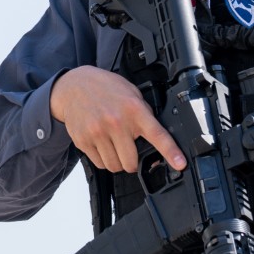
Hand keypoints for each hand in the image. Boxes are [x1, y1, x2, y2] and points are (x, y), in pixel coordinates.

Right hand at [49, 65, 185, 173]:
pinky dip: (103, 159)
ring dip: (117, 162)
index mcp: (133, 109)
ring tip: (114, 145)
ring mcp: (98, 132)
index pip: (157, 135)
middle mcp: (116, 122)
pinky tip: (102, 144)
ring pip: (115, 166)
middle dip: (132, 161)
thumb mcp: (131, 93)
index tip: (180, 164)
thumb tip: (156, 135)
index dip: (171, 152)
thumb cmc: (105, 89)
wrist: (73, 86)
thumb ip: (143, 113)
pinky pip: (99, 163)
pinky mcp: (83, 140)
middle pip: (131, 162)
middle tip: (129, 150)